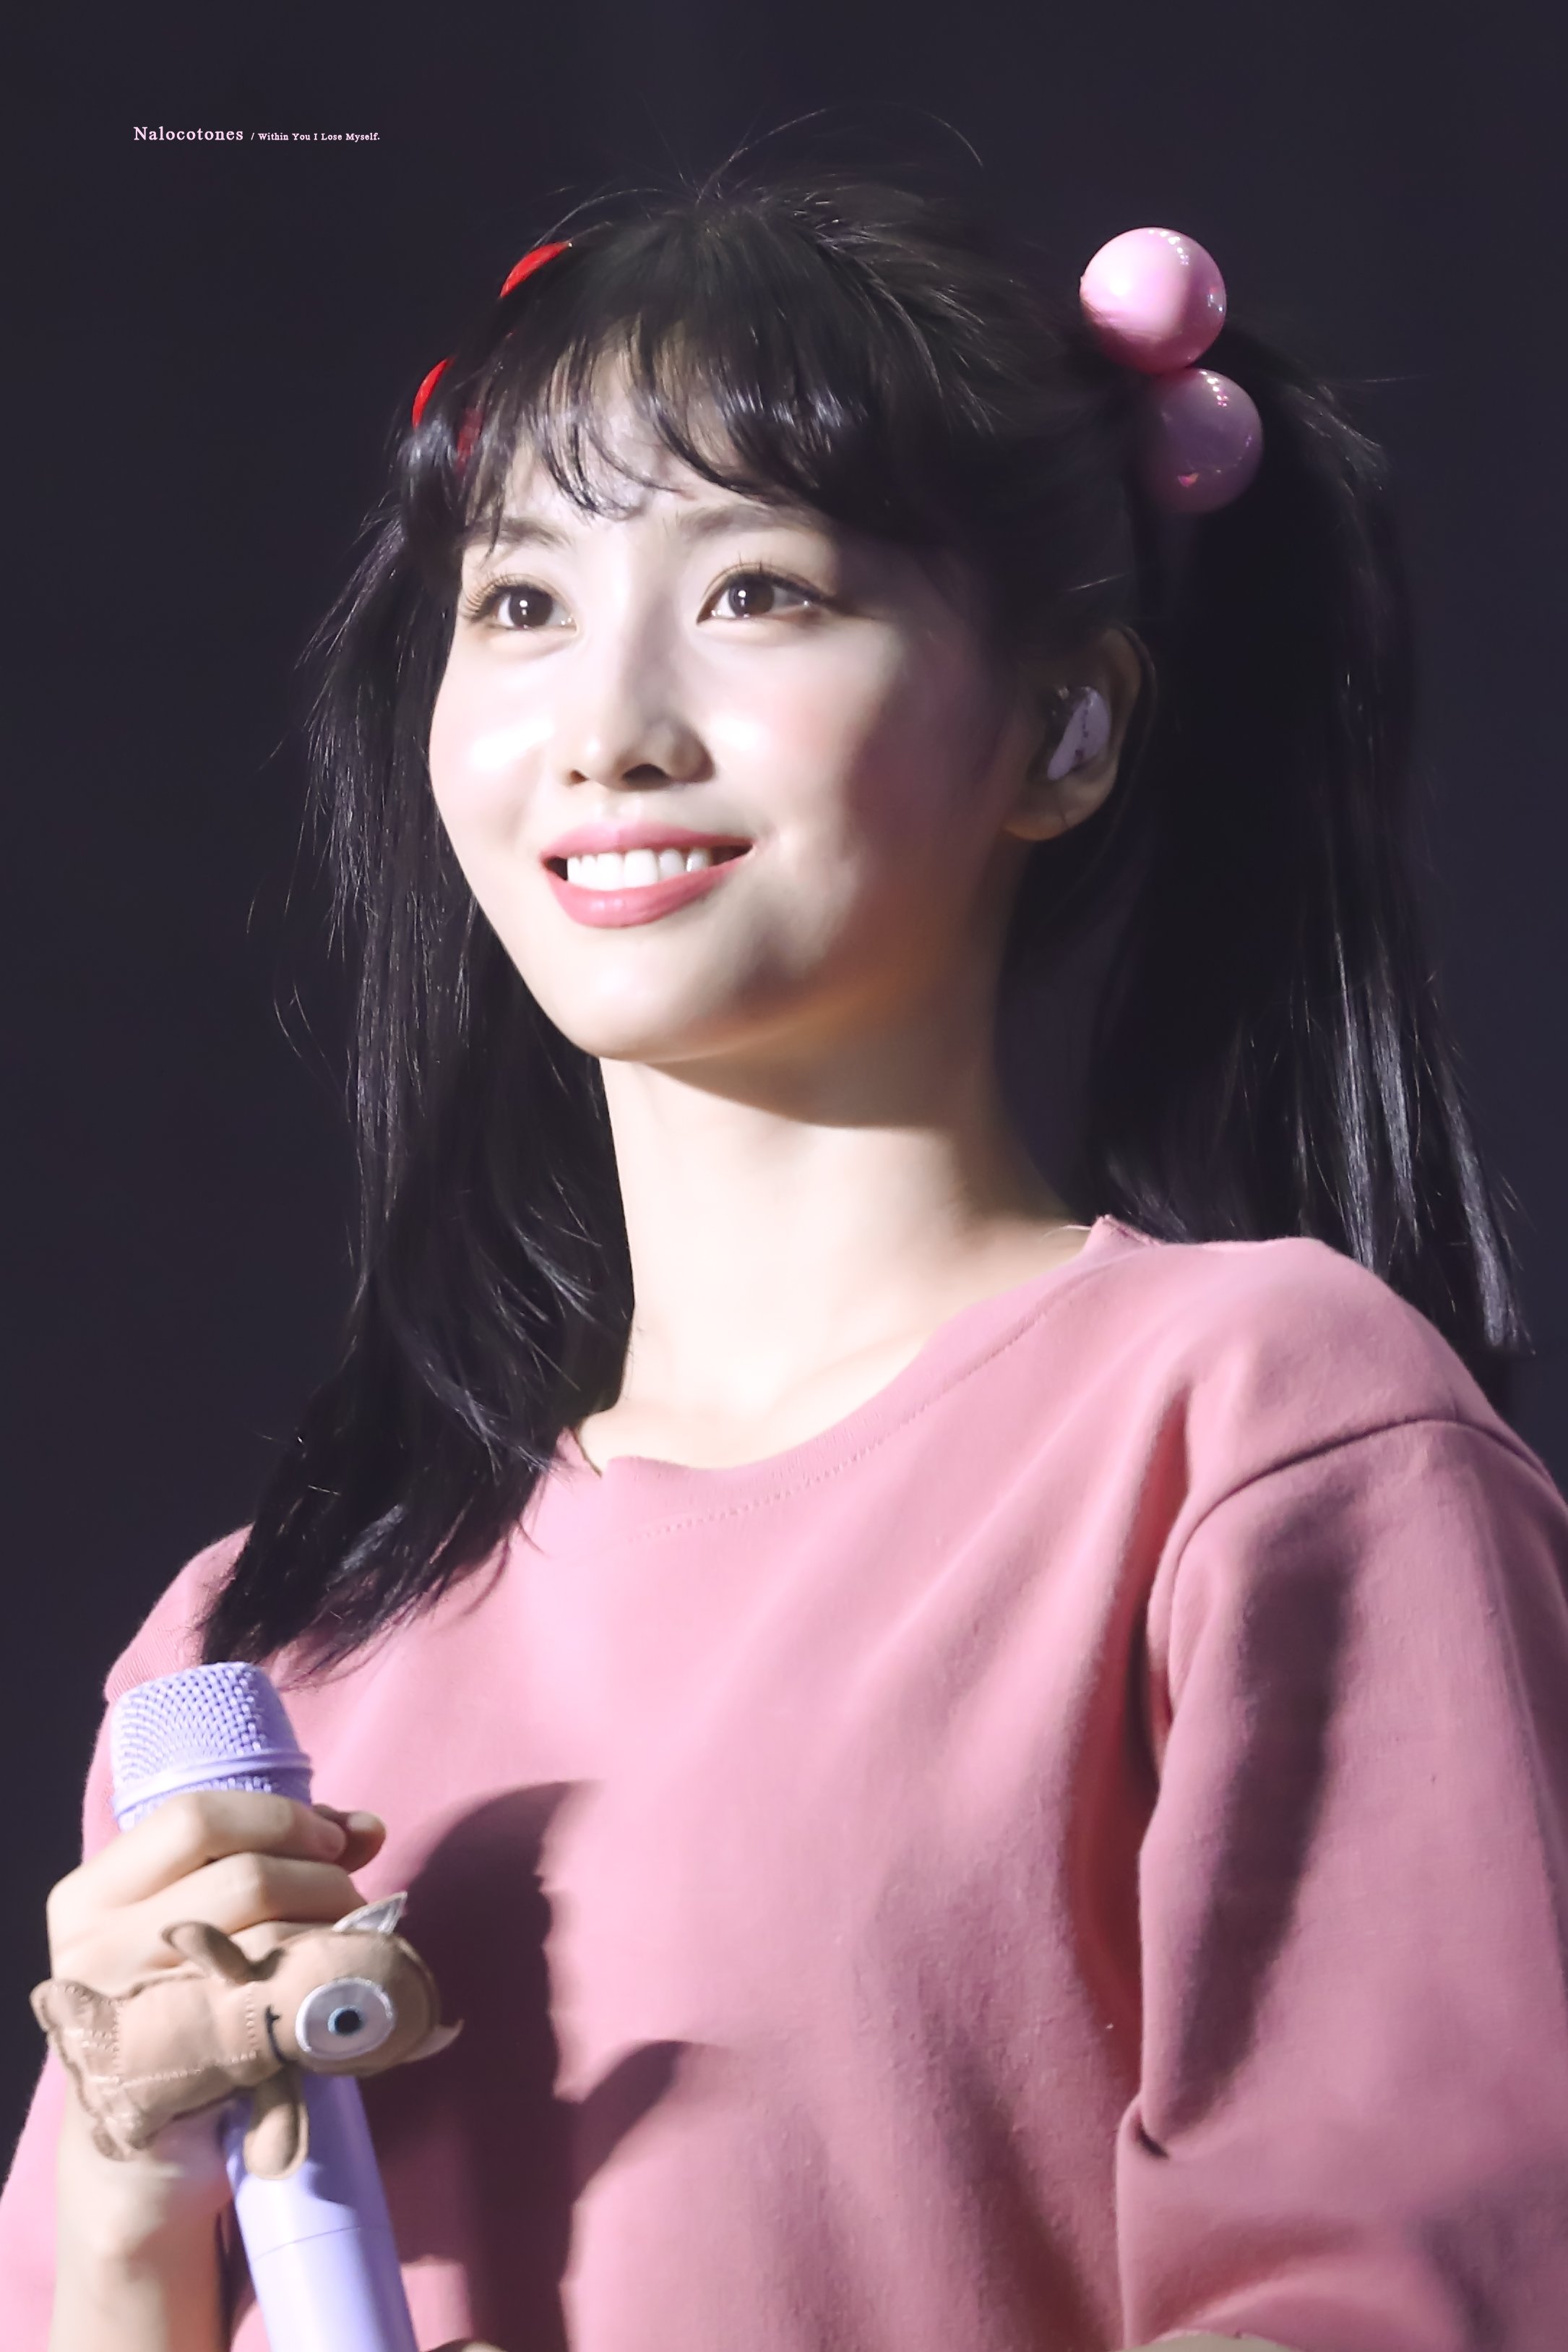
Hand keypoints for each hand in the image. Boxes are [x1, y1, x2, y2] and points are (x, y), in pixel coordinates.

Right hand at [46, 1790, 384, 2254]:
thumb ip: (272, 1852)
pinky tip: (340, 1996)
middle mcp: (95, 1951)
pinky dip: (328, 1991)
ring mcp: (135, 2017)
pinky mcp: (186, 2073)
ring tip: (346, 1947)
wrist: (141, 2138)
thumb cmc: (180, 1999)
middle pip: (247, 1877)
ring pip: (271, 1939)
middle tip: (350, 1904)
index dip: (282, 1818)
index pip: (195, 1818)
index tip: (335, 1841)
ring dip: (334, 1934)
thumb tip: (366, 1827)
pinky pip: (280, 2010)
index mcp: (90, 1894)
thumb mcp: (199, 1915)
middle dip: (323, 1882)